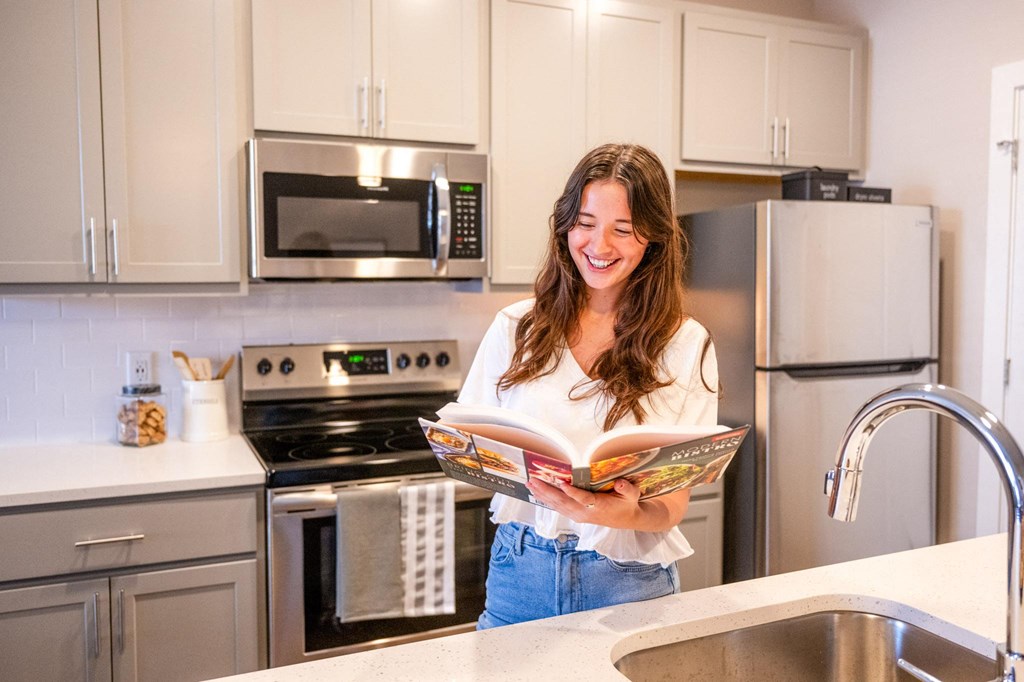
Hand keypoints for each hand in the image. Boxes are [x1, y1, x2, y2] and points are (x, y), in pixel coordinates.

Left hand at [525, 477, 642, 528]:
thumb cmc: (627, 504)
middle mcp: (585, 513)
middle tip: (534, 480)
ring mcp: (578, 515)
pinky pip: (558, 508)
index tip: (561, 483)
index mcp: (598, 506)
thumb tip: (620, 483)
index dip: (572, 492)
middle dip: (547, 491)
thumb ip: (627, 489)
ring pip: (558, 506)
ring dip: (543, 495)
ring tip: (530, 484)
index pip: (583, 499)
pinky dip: (546, 500)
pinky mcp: (575, 515)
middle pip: (564, 503)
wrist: (626, 519)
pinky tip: (537, 492)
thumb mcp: (632, 495)